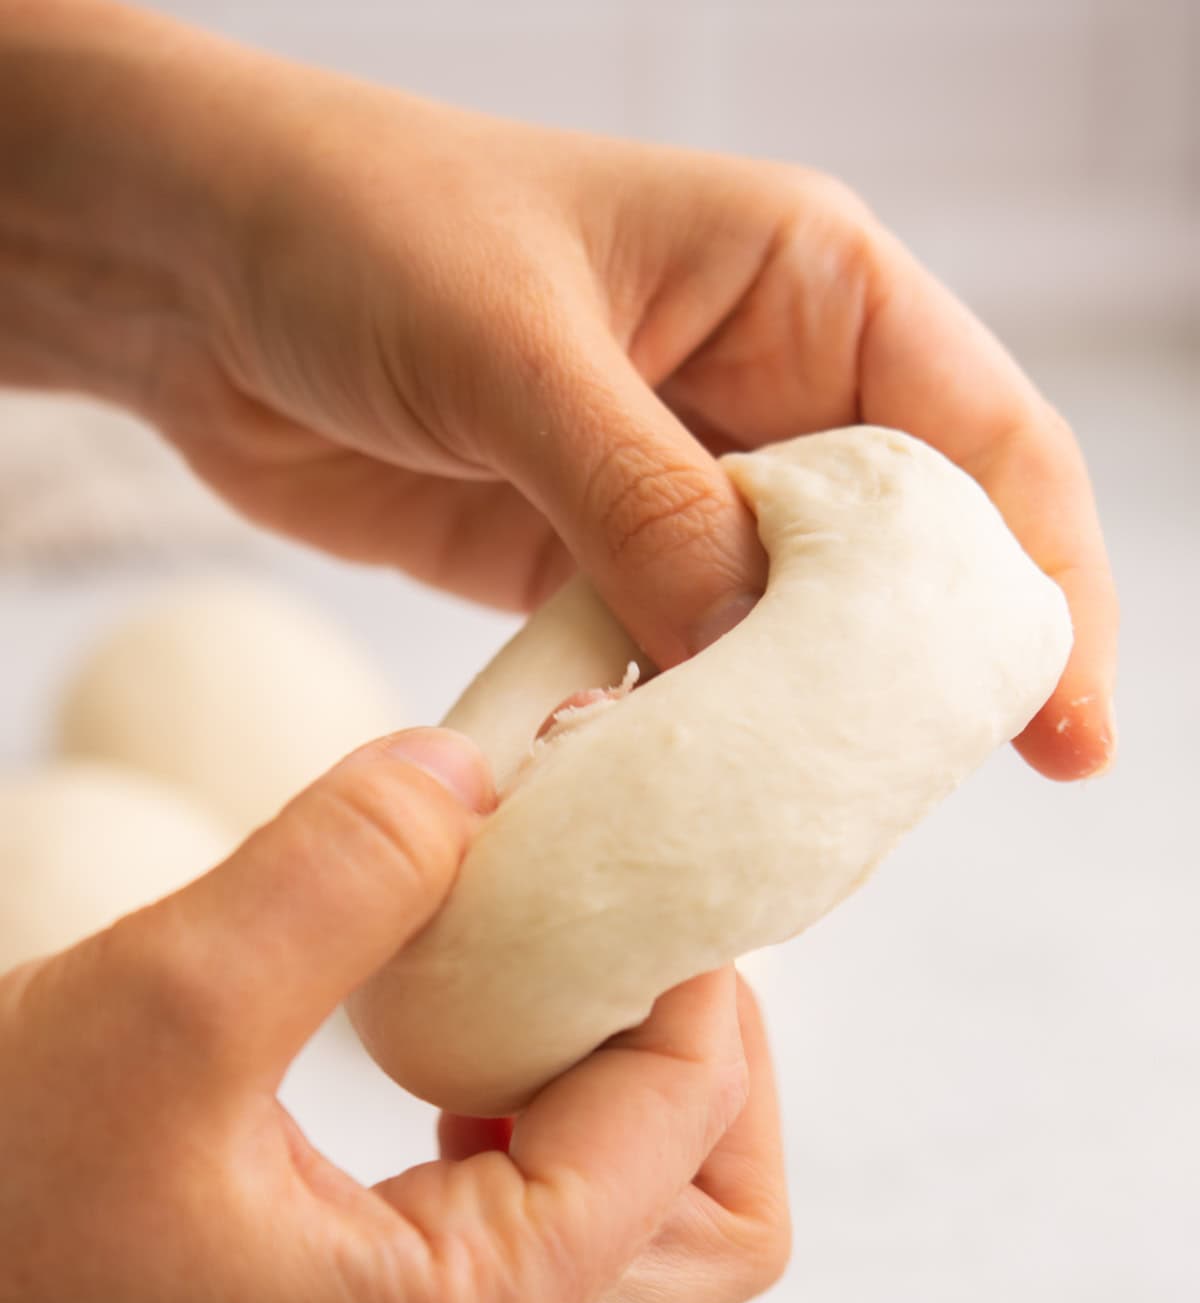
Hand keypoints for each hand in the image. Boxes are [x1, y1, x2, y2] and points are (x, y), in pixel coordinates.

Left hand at [0, 3, 1115, 779]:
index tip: (1067, 730)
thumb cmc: (358, 229)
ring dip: (796, 730)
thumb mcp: (516, 350)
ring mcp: (681, 487)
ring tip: (808, 835)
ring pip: (792, 634)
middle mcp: (768, 389)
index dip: (1044, 587)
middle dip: (930, 683)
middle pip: (908, 560)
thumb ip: (645, 500)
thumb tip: (751, 647)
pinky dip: (683, 737)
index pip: (984, 444)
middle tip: (920, 806)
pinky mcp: (594, 562)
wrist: (195, 270)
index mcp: (807, 285)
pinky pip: (675, 665)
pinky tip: (684, 809)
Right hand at [0, 728, 786, 1302]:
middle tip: (616, 910)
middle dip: (707, 1044)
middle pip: (720, 1219)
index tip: (612, 813)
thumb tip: (475, 771)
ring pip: (643, 1231)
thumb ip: (341, 872)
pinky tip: (453, 1029)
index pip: (689, 1116)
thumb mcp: (161, 1007)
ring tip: (540, 950)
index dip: (683, 947)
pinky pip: (542, 1229)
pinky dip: (543, 1114)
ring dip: (626, 1078)